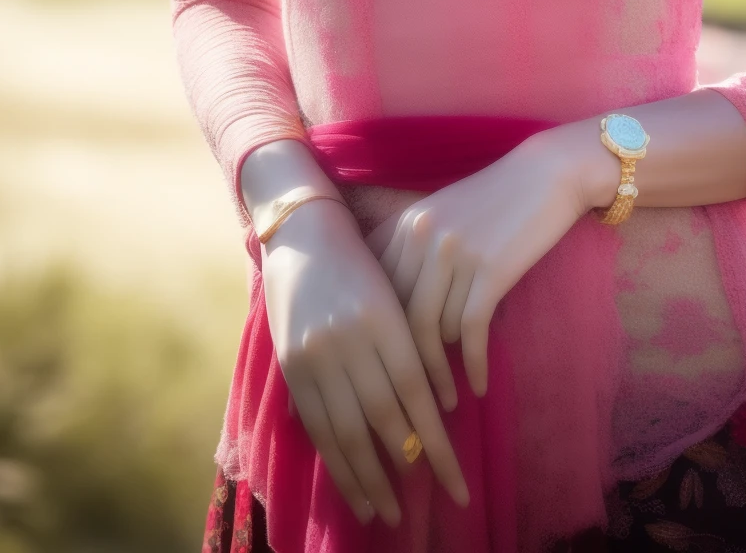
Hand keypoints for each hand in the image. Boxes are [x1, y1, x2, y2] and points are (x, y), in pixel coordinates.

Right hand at [260, 196, 469, 527]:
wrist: (304, 232)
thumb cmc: (362, 260)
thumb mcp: (393, 294)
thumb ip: (410, 345)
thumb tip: (432, 410)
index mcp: (385, 317)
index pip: (415, 392)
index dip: (436, 441)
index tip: (453, 481)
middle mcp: (351, 339)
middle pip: (384, 418)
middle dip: (409, 467)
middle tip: (430, 506)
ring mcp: (316, 354)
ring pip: (346, 430)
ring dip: (368, 478)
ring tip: (386, 514)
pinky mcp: (291, 365)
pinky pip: (315, 424)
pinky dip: (335, 460)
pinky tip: (351, 485)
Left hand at [365, 126, 614, 406]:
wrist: (549, 174)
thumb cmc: (497, 198)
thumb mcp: (444, 215)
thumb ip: (415, 254)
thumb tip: (396, 317)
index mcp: (405, 225)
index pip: (376, 294)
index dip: (379, 337)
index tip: (382, 370)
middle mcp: (422, 237)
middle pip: (400, 318)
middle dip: (406, 366)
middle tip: (414, 401)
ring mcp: (455, 253)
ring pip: (435, 329)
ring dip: (441, 371)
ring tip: (447, 400)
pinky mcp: (490, 269)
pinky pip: (471, 330)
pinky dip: (473, 364)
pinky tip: (479, 386)